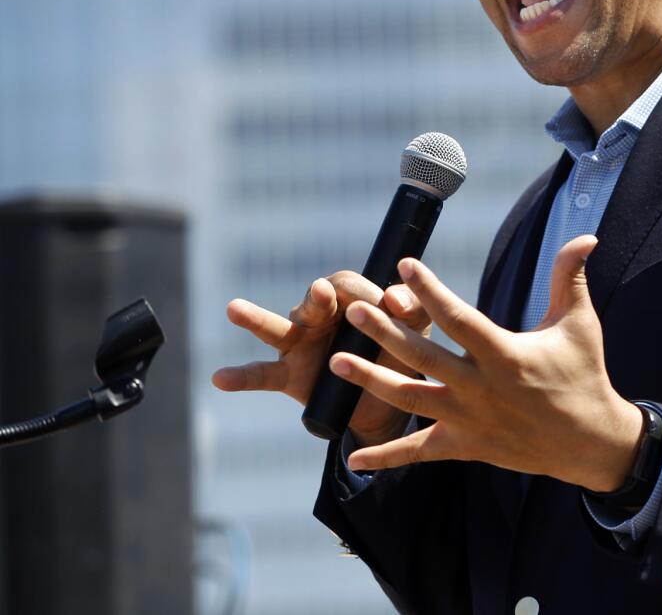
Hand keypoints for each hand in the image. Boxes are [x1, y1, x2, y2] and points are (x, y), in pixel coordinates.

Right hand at [211, 271, 431, 445]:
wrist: (390, 399)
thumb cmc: (401, 351)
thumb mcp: (415, 330)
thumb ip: (413, 310)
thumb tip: (396, 299)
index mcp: (350, 298)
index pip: (350, 287)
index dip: (368, 296)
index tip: (391, 308)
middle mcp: (320, 315)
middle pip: (314, 300)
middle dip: (318, 298)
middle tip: (322, 293)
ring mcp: (300, 344)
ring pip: (277, 328)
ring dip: (256, 319)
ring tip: (234, 308)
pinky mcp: (289, 375)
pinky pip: (261, 375)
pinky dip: (240, 376)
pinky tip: (220, 377)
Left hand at [330, 235, 644, 491]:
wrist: (589, 442)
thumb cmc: (583, 375)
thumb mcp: (579, 323)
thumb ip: (571, 277)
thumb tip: (586, 235)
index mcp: (505, 354)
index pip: (459, 317)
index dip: (430, 289)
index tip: (405, 264)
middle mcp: (481, 388)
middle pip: (423, 357)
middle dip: (385, 332)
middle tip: (353, 309)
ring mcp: (469, 420)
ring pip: (411, 399)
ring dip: (371, 381)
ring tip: (335, 362)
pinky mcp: (465, 446)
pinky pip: (420, 452)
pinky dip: (386, 457)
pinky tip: (351, 457)